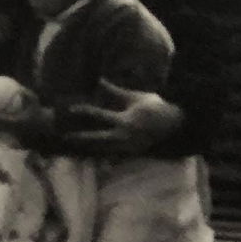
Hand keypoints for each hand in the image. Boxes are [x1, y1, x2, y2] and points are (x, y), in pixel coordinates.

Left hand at [60, 78, 183, 155]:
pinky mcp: (133, 153)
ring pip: (105, 150)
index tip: (71, 109)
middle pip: (98, 138)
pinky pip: (116, 157)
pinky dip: (105, 158)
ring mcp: (129, 147)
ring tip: (75, 147)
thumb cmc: (154, 107)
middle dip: (82, 138)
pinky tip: (95, 161)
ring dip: (90, 148)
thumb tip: (99, 80)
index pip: (99, 116)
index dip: (84, 111)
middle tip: (66, 137)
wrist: (174, 124)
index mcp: (124, 120)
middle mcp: (124, 136)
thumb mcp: (134, 97)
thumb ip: (115, 91)